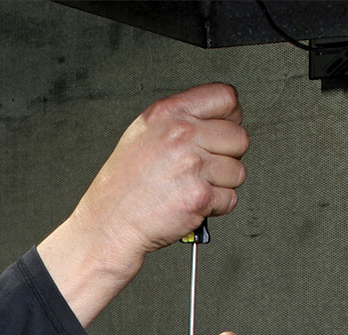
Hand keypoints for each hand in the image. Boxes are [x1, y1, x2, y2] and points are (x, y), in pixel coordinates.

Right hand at [39, 83, 248, 325]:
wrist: (108, 224)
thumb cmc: (123, 186)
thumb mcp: (143, 135)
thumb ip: (180, 121)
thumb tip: (219, 120)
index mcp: (167, 113)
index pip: (226, 97)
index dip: (231, 117)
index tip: (223, 130)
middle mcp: (181, 134)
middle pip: (239, 137)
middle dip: (227, 156)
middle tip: (203, 167)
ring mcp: (192, 165)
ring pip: (237, 171)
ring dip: (221, 184)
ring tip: (191, 187)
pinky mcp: (200, 196)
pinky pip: (230, 198)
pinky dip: (215, 206)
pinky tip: (190, 203)